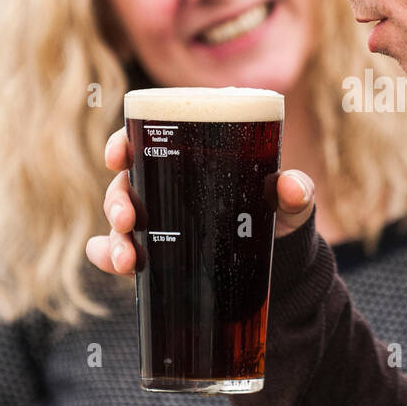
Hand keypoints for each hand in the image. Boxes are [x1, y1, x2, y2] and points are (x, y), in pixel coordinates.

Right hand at [84, 125, 316, 275]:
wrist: (278, 260)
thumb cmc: (278, 213)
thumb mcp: (289, 201)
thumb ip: (296, 191)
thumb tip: (292, 187)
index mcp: (190, 158)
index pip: (144, 139)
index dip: (122, 143)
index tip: (117, 157)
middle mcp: (166, 184)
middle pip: (126, 182)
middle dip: (116, 200)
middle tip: (126, 219)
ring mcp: (158, 220)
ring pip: (120, 220)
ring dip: (115, 237)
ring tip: (128, 261)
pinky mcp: (157, 252)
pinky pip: (122, 252)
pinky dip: (110, 258)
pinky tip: (117, 266)